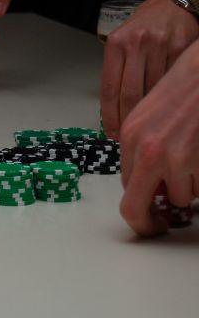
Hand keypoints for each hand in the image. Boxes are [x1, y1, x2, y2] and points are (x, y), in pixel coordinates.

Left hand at [101, 0, 198, 138]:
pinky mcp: (182, 47)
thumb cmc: (142, 29)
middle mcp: (137, 42)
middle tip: (128, 133)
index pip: (109, 89)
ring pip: (153, 90)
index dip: (109, 116)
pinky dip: (166, 97)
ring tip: (146, 124)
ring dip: (149, 112)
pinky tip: (163, 107)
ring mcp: (160, 44)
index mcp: (116, 44)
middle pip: (130, 94)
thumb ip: (117, 72)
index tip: (111, 132)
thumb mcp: (121, 44)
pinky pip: (172, 81)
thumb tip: (113, 112)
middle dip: (128, 119)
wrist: (171, 5)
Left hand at [119, 39, 198, 235]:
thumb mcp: (152, 116)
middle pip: (134, 208)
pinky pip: (198, 188)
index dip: (138, 205)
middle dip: (146, 223)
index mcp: (129, 137)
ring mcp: (172, 157)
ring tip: (196, 159)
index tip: (147, 216)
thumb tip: (147, 183)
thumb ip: (144, 149)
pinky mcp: (195, 161)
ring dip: (188, 189)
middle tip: (157, 227)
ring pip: (178, 197)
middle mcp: (145, 150)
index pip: (125, 186)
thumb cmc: (188, 90)